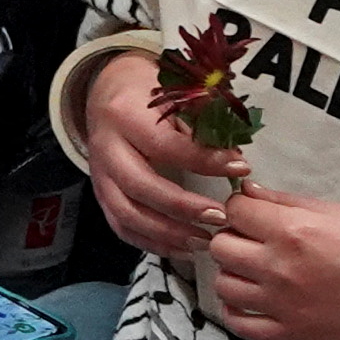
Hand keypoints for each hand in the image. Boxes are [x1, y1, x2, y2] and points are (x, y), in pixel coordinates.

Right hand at [75, 48, 244, 261]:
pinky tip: (180, 250)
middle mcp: (106, 146)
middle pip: (141, 186)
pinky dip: (150, 243)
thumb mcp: (174, 94)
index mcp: (125, 115)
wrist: (106, 89)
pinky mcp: (99, 192)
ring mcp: (99, 173)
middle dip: (183, 207)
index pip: (165, 145)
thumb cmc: (148, 92)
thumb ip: (201, 124)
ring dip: (167, 234)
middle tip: (220, 217)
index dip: (204, 160)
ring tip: (203, 241)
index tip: (240, 169)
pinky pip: (120, 226)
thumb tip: (235, 163)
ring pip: (127, 213)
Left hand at [198, 185, 339, 339]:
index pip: (234, 209)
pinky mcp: (291, 335)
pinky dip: (236, 310)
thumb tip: (250, 192)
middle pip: (220, 246)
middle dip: (234, 237)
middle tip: (255, 239)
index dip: (242, 207)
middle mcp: (280, 268)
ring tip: (258, 269)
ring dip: (234, 272)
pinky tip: (251, 299)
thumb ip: (288, 203)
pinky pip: (239, 324)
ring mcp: (283, 305)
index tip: (255, 213)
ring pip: (223, 283)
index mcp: (294, 232)